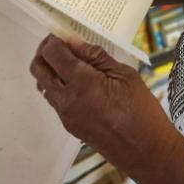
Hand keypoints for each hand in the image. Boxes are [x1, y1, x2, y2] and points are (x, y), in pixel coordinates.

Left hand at [30, 36, 181, 183]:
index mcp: (82, 83)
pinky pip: (53, 99)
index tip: (64, 33)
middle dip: (45, 50)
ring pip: (42, 84)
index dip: (54, 39)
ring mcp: (65, 114)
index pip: (52, 53)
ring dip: (49, 68)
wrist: (145, 150)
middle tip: (61, 43)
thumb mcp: (125, 75)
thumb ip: (97, 57)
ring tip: (69, 60)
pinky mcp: (69, 125)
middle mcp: (67, 99)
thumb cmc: (142, 111)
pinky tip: (76, 80)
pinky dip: (56, 84)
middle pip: (38, 67)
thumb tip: (76, 42)